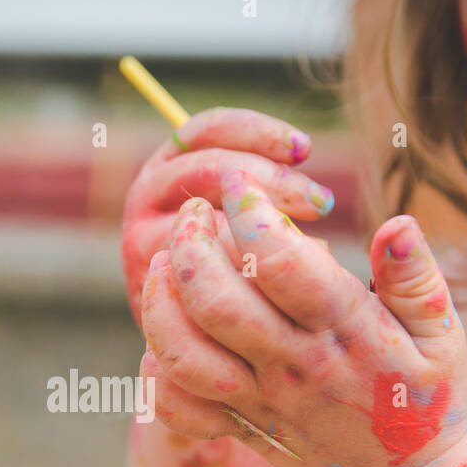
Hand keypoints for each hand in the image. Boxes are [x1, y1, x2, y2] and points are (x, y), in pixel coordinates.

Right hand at [120, 108, 335, 326]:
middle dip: (271, 179)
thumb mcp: (237, 211)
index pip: (207, 130)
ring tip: (316, 248)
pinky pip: (206, 271)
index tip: (305, 150)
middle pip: (207, 166)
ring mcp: (144, 239)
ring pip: (208, 221)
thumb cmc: (234, 263)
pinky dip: (250, 275)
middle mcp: (148, 195)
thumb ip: (254, 181)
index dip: (258, 132)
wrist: (194, 336)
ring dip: (264, 231)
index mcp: (169, 163)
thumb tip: (301, 151)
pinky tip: (285, 288)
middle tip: (322, 203)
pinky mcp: (153, 285)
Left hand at [140, 169, 466, 466]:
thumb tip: (398, 224)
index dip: (249, 213)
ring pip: (184, 354)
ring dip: (160, 302)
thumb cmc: (424, 395)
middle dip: (190, 245)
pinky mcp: (238, 427)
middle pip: (216, 303)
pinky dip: (156, 371)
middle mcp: (295, 368)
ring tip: (165, 261)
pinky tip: (166, 331)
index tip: (239, 182)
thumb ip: (416, 278)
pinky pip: (179, 406)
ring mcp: (261, 402)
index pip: (280, 263)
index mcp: (347, 333)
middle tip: (193, 211)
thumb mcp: (442, 334)